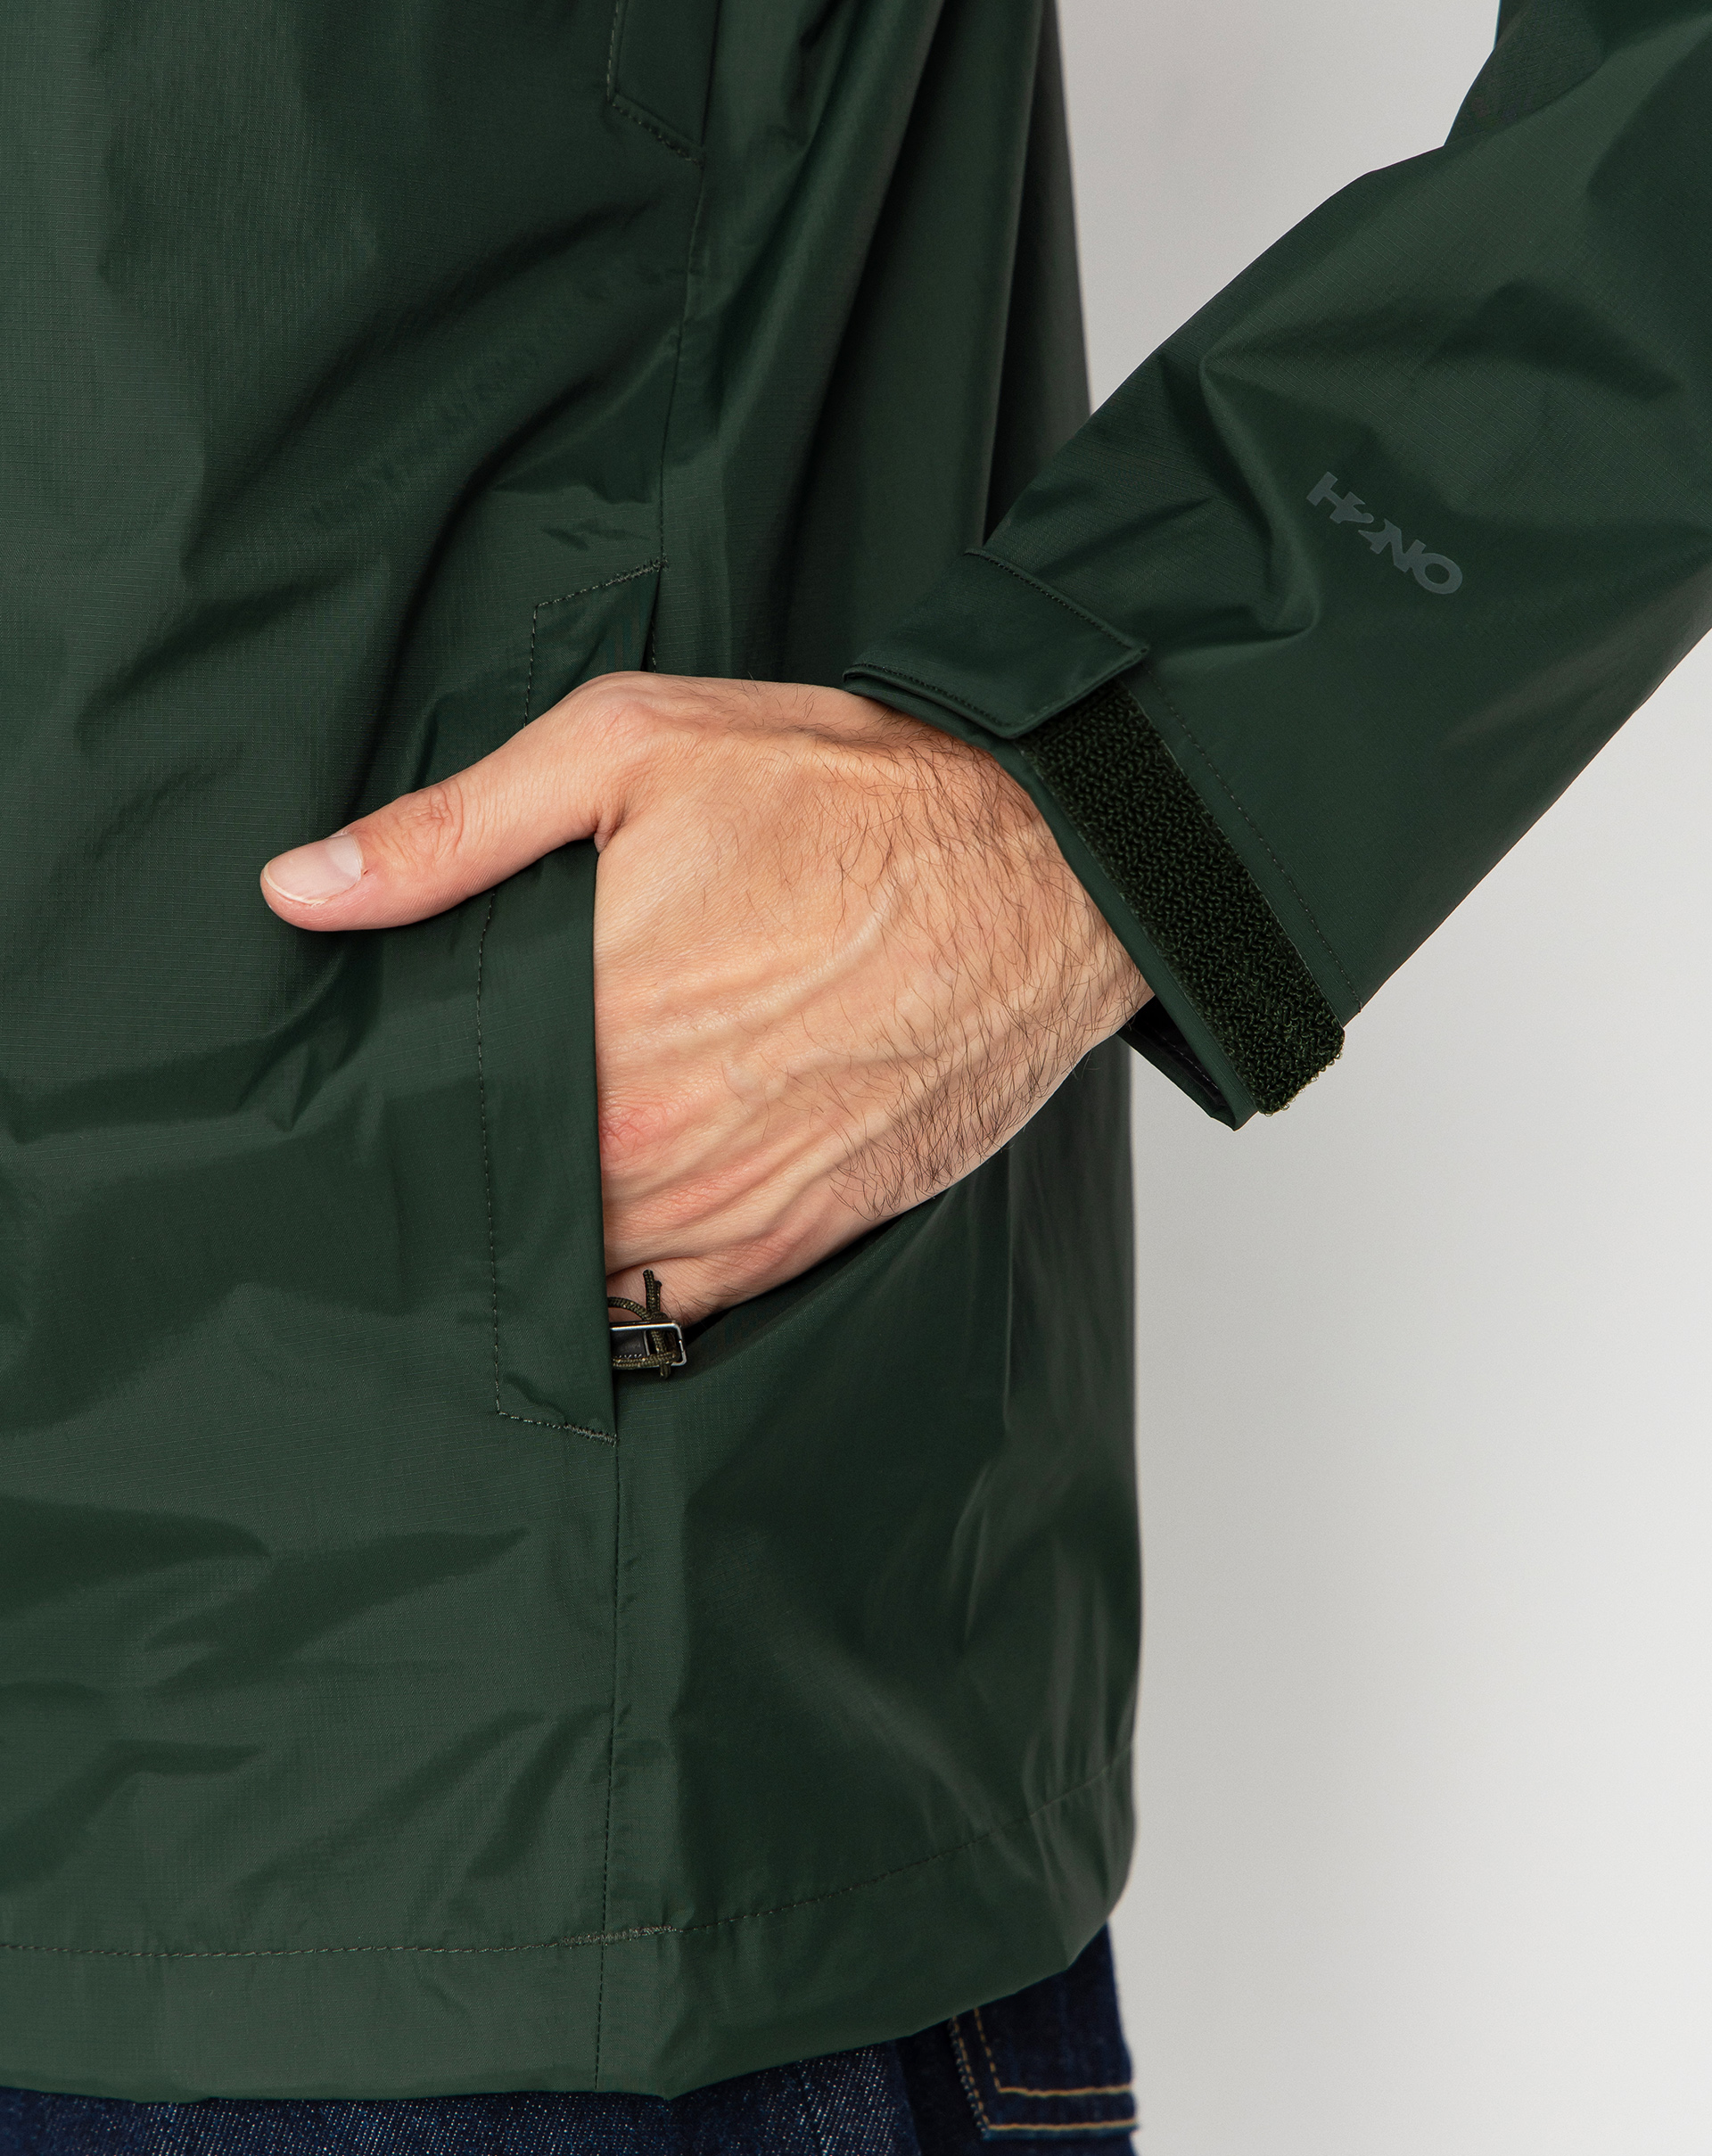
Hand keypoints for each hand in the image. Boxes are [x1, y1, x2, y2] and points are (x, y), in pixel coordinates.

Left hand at [261, 675, 1149, 1323]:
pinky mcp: (807, 1233)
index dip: (401, 1104)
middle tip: (439, 1138)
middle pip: (504, 1197)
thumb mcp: (633, 749)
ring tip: (520, 1186)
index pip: (440, 1109)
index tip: (384, 1085)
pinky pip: (683, 1303)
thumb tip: (301, 889)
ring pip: (586, 1263)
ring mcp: (736, 1200)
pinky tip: (616, 1229)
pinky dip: (637, 1280)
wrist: (1050, 875)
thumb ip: (454, 830)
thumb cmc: (852, 797)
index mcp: (594, 1019)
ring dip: (547, 1235)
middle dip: (468, 1171)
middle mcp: (656, 1135)